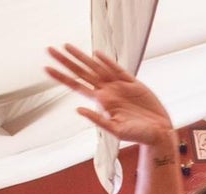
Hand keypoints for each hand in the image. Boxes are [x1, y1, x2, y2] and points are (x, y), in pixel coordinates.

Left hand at [46, 45, 172, 144]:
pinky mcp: (133, 83)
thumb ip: (98, 120)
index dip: (62, 77)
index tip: (46, 68)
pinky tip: (96, 54)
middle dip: (66, 61)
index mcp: (102, 103)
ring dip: (82, 57)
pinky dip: (107, 61)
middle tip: (49, 50)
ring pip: (97, 67)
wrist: (159, 133)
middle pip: (82, 72)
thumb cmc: (139, 136)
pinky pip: (117, 69)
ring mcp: (119, 86)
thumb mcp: (117, 131)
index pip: (76, 86)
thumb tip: (79, 109)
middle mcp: (108, 92)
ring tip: (66, 46)